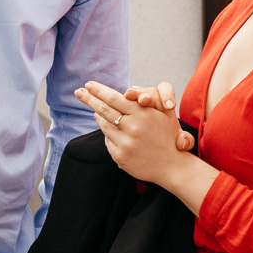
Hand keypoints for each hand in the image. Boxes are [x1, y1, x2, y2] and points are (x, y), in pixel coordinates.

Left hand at [76, 80, 190, 184]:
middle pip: (104, 110)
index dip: (99, 91)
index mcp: (143, 114)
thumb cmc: (169, 136)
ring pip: (104, 125)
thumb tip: (125, 93)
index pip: (114, 98)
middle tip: (78, 92)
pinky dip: (108, 134)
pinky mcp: (120, 157)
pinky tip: (109, 129)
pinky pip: (108, 141)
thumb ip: (146, 101)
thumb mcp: (164, 114)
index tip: (88, 85)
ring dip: (99, 116)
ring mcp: (125, 144)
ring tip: (94, 109)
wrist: (173, 167)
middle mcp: (132, 128)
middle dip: (89, 99)